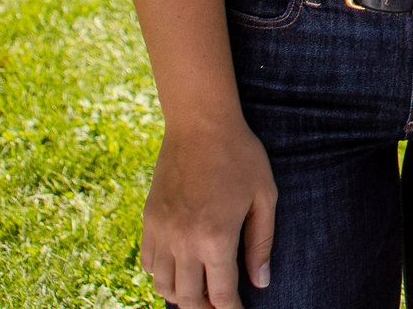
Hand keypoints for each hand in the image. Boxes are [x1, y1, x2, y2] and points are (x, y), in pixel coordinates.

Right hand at [139, 120, 276, 307]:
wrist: (200, 123)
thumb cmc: (240, 156)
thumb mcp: (264, 197)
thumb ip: (261, 243)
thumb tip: (260, 282)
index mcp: (216, 238)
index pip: (222, 294)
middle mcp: (183, 241)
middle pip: (189, 299)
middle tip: (221, 305)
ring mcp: (162, 232)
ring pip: (163, 285)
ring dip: (182, 295)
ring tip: (200, 291)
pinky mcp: (149, 220)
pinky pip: (148, 263)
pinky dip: (162, 274)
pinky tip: (180, 268)